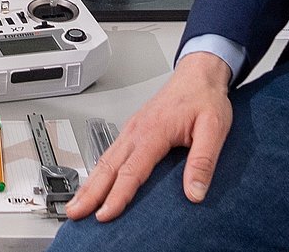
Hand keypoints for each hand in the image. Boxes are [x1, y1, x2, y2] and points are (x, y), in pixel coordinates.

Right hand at [65, 51, 231, 221]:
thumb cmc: (205, 99)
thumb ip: (203, 161)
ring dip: (89, 184)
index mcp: (154, 131)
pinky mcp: (133, 130)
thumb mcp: (214, 129)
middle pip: (108, 167)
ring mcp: (132, 129)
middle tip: (74, 213)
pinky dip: (98, 172)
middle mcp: (137, 130)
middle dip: (89, 193)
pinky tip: (94, 183)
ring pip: (104, 161)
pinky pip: (110, 153)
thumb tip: (195, 192)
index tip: (105, 214)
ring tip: (76, 204)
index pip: (131, 170)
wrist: (200, 74)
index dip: (117, 195)